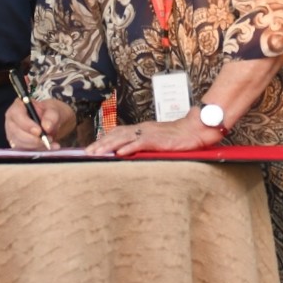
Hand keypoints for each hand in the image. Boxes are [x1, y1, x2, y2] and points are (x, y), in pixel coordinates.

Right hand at [6, 96, 74, 149]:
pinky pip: (24, 150)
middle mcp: (12, 120)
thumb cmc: (50, 113)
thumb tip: (46, 127)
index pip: (17, 115)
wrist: (51, 122)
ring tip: (51, 142)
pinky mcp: (17, 144)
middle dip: (32, 139)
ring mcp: (12, 133)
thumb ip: (51, 116)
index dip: (26, 124)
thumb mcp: (54, 110)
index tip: (39, 131)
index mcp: (18, 106)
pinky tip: (49, 147)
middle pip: (16, 132)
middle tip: (48, 139)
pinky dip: (37, 150)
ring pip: (19, 143)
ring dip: (36, 145)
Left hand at [85, 113, 211, 155]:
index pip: (118, 132)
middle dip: (100, 143)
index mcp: (141, 128)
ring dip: (108, 146)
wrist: (195, 129)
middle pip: (116, 134)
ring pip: (124, 138)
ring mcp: (149, 133)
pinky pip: (140, 143)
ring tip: (97, 153)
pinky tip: (119, 153)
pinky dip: (128, 148)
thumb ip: (144, 144)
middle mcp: (142, 128)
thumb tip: (130, 153)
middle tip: (87, 152)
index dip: (104, 139)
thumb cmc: (178, 137)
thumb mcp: (157, 140)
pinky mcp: (157, 140)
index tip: (92, 147)